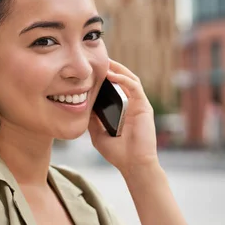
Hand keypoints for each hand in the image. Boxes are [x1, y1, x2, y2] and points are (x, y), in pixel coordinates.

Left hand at [88, 60, 158, 174]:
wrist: (133, 165)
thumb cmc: (118, 153)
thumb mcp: (97, 133)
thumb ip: (92, 120)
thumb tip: (80, 106)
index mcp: (123, 110)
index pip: (115, 88)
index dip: (104, 77)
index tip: (91, 70)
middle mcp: (132, 105)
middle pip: (123, 79)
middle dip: (111, 68)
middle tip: (97, 59)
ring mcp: (139, 105)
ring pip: (130, 79)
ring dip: (118, 69)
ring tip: (104, 61)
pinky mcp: (144, 107)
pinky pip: (134, 87)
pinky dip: (123, 78)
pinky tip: (111, 74)